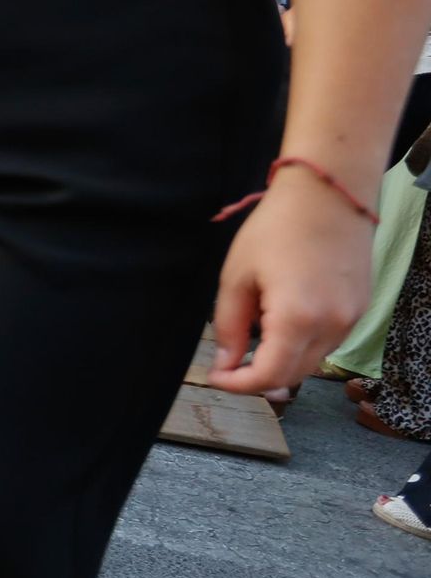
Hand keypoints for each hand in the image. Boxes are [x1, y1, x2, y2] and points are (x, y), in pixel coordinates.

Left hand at [207, 167, 374, 394]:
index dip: (239, 384)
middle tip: (228, 363)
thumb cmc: (276, 227)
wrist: (327, 193)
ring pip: (312, 361)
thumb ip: (229, 325)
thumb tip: (225, 362)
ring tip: (253, 332)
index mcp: (298, 318)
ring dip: (281, 360)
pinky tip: (281, 318)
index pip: (270, 375)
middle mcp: (332, 325)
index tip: (216, 376)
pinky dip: (301, 343)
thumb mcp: (237, 276)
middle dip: (257, 376)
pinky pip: (328, 341)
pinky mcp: (360, 308)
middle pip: (293, 375)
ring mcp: (352, 318)